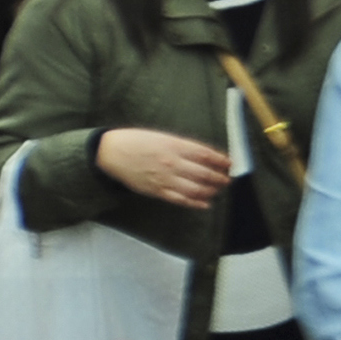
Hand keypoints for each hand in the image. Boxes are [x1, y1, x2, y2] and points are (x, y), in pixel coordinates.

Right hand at [98, 127, 233, 210]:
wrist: (111, 153)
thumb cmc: (135, 141)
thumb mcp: (161, 136)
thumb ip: (182, 146)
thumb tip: (203, 156)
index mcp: (174, 145)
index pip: (205, 154)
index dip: (220, 160)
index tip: (229, 163)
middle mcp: (172, 163)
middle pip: (204, 173)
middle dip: (219, 178)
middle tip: (226, 179)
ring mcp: (165, 179)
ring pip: (196, 189)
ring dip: (211, 191)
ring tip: (217, 190)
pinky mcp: (158, 191)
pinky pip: (181, 200)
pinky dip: (196, 203)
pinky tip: (205, 203)